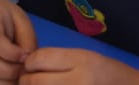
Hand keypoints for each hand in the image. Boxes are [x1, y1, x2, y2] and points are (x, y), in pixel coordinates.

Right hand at [0, 0, 37, 83]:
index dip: (11, 52)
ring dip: (2, 83)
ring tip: (17, 80)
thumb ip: (27, 40)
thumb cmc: (7, 18)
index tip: (26, 57)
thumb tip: (29, 64)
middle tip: (24, 72)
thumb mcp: (21, 20)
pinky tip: (8, 83)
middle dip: (8, 71)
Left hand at [19, 48, 138, 83]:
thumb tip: (29, 63)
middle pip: (34, 80)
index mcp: (81, 61)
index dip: (30, 62)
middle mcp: (78, 81)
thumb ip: (60, 59)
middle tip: (30, 80)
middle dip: (27, 80)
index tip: (31, 65)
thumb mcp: (88, 57)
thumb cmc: (111, 74)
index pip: (38, 59)